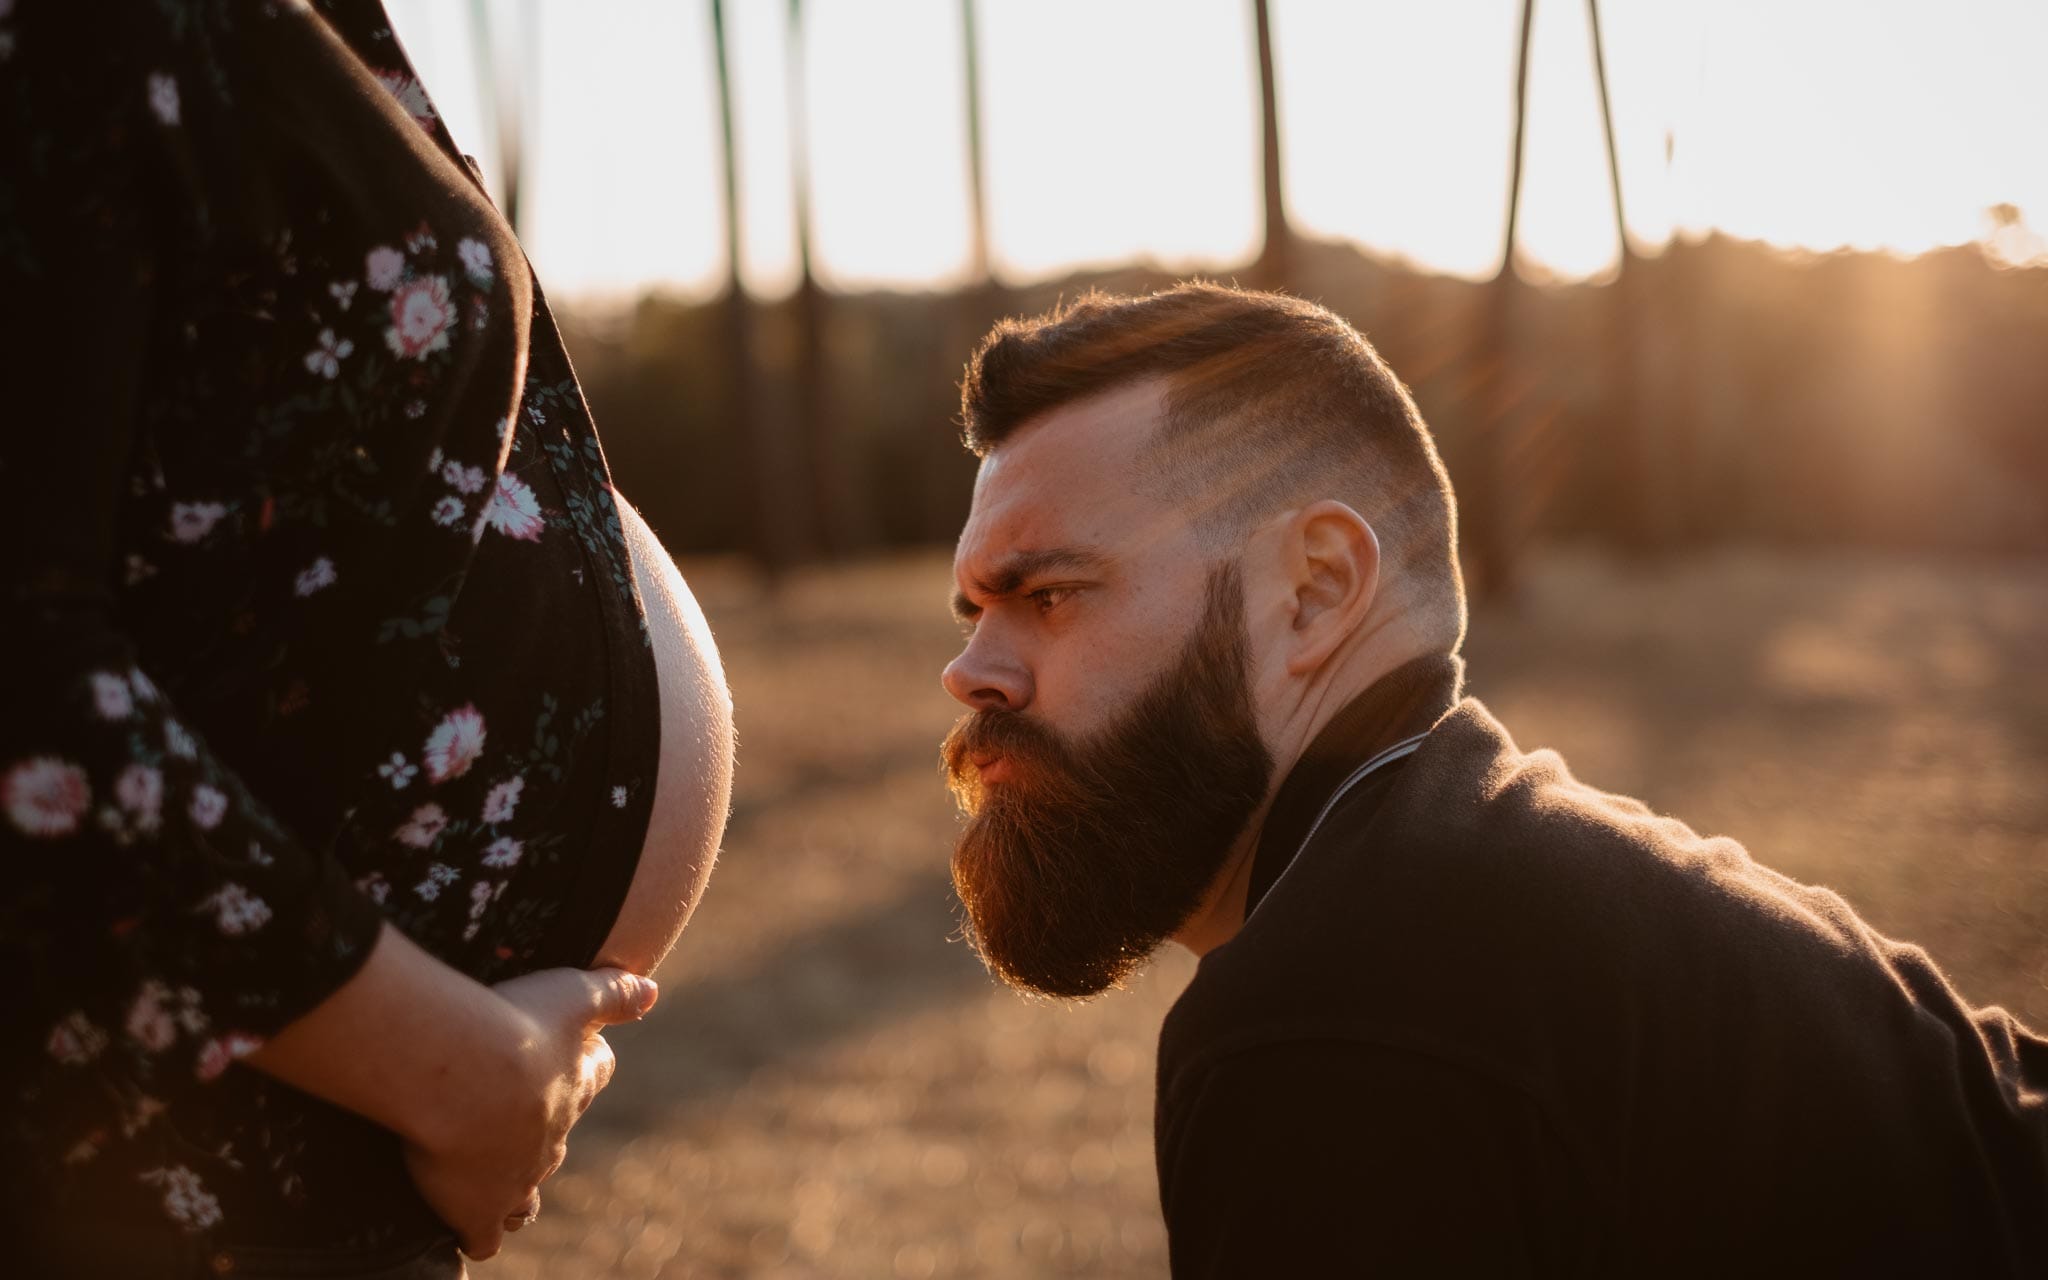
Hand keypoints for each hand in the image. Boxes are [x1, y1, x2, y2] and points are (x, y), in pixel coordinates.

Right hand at [401, 966, 657, 1259]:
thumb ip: (614, 992)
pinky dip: (480, 1230)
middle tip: (503, 1112)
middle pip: (557, 1138)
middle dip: (538, 1128)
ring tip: (491, 1177)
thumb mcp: (573, 994)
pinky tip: (468, 1221)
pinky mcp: (478, 1208)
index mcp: (576, 1086)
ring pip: (526, 1197)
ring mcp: (518, 1178)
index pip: (594, 1071)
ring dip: (513, 1188)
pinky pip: (486, 1235)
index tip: (561, 1047)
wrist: (464, 1078)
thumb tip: (653, 991)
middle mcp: (553, 1138)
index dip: (582, 1060)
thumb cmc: (515, 1025)